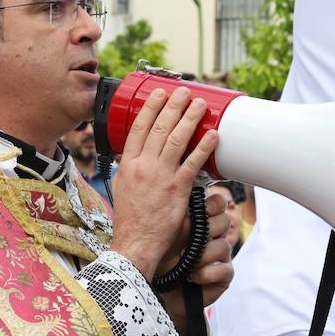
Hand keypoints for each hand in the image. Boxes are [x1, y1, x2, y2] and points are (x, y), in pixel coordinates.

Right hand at [108, 87, 217, 278]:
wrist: (136, 243)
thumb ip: (129, 169)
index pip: (137, 128)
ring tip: (200, 105)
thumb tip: (133, 156)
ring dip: (190, 119)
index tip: (158, 94)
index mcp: (128, 165)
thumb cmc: (130, 220)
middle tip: (184, 92)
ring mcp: (161, 177)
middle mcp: (144, 166)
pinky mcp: (178, 189)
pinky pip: (193, 163)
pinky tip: (213, 135)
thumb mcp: (121, 188)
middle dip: (173, 106)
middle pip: (160, 128)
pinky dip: (204, 147)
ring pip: (177, 140)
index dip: (150, 108)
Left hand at [158, 192, 234, 321]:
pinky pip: (224, 269)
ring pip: (223, 245)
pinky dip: (206, 274)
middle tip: (187, 244)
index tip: (205, 209)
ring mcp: (220, 256)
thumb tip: (187, 197)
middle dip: (205, 232)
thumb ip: (180, 216)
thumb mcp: (166, 234)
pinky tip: (193, 278)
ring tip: (185, 266)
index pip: (217, 204)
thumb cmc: (157, 260)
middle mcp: (212, 236)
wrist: (155, 291)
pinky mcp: (224, 276)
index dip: (215, 204)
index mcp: (199, 222)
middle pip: (224, 221)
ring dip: (201, 257)